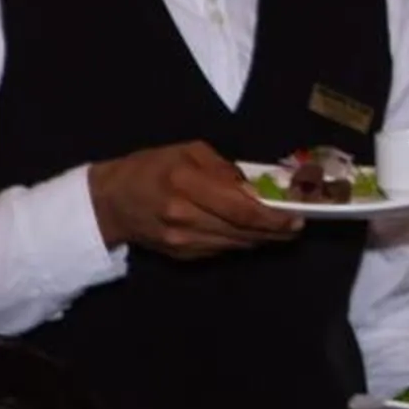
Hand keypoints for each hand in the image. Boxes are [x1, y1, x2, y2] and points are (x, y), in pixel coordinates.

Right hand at [88, 140, 302, 258]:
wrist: (110, 202)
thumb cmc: (151, 168)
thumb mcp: (187, 152)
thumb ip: (224, 169)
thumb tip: (257, 189)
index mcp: (186, 184)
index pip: (241, 209)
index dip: (273, 217)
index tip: (297, 217)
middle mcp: (184, 216)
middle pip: (243, 231)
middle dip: (276, 230)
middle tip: (298, 226)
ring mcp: (183, 241)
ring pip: (237, 244)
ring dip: (263, 238)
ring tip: (282, 229)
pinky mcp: (182, 256)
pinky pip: (223, 250)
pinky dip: (241, 242)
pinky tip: (252, 234)